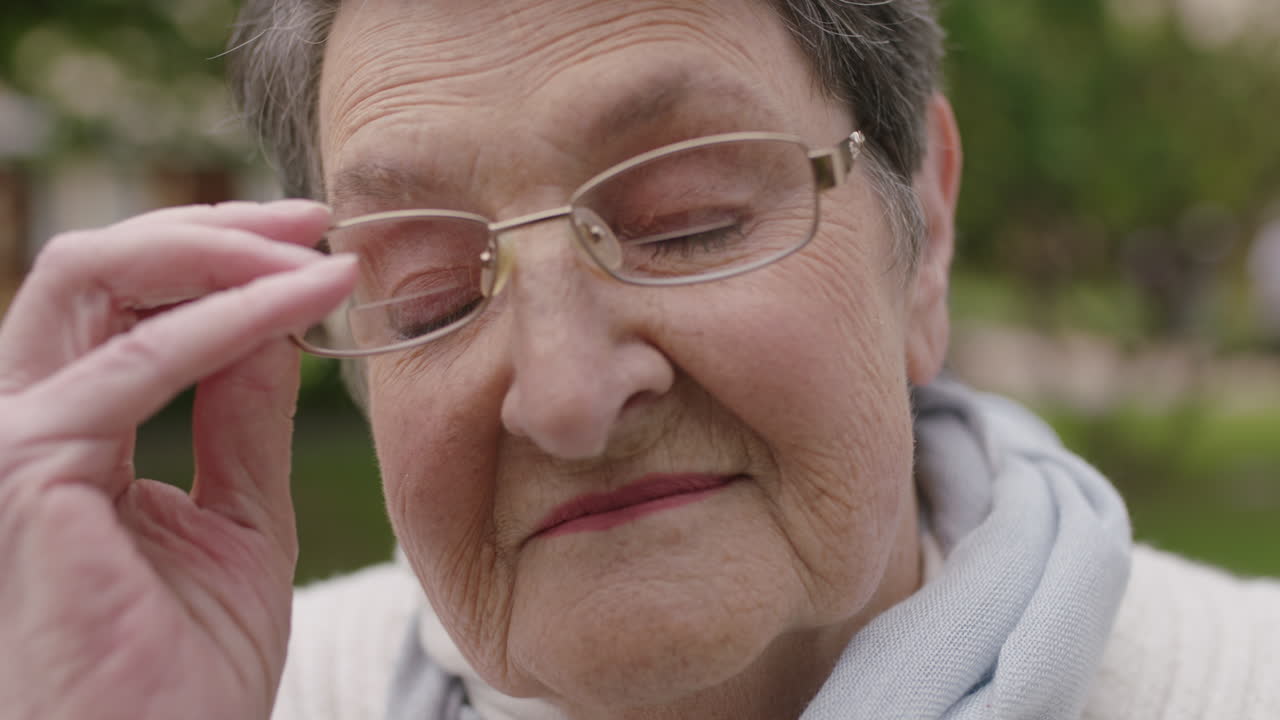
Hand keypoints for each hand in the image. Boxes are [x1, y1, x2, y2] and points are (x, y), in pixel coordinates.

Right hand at [0, 201, 355, 719]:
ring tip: (320, 253)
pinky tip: (303, 301)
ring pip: (95, 279)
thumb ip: (241, 420)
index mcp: (65, 439)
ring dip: (221, 250)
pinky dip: (229, 319)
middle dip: (214, 230)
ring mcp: (10, 444)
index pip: (120, 306)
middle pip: (96, 269)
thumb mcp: (239, 521)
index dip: (216, 259)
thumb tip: (273, 323)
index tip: (315, 248)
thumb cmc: (188, 676)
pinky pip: (138, 363)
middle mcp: (20, 426)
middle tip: (316, 224)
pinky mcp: (25, 472)